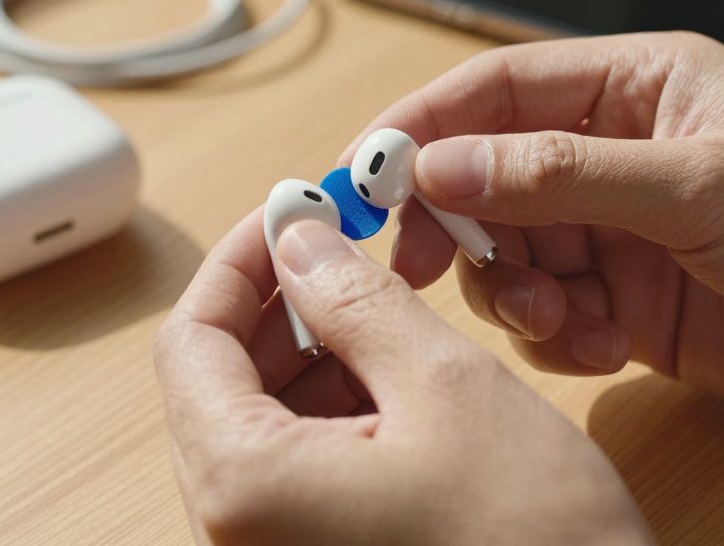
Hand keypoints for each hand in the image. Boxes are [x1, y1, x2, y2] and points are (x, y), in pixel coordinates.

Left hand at [154, 210, 648, 544]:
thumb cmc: (533, 540)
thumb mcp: (445, 386)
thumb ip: (357, 298)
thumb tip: (298, 239)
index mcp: (244, 485)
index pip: (190, 341)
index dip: (239, 263)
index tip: (291, 211)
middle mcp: (234, 531)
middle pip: (215, 383)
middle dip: (277, 306)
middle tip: (344, 249)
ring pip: (256, 423)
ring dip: (308, 355)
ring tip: (383, 316)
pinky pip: (291, 470)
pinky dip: (330, 411)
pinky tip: (392, 383)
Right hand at [343, 31, 723, 432]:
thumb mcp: (700, 185)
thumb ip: (561, 174)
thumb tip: (442, 165)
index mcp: (638, 88)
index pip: (498, 91)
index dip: (423, 127)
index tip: (363, 174)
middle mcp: (619, 156)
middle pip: (486, 178)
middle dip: (452, 224)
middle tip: (418, 265)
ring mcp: (623, 234)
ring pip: (509, 255)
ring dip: (508, 292)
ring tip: (552, 317)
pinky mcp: (633, 306)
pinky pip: (549, 315)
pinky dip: (551, 337)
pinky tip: (595, 348)